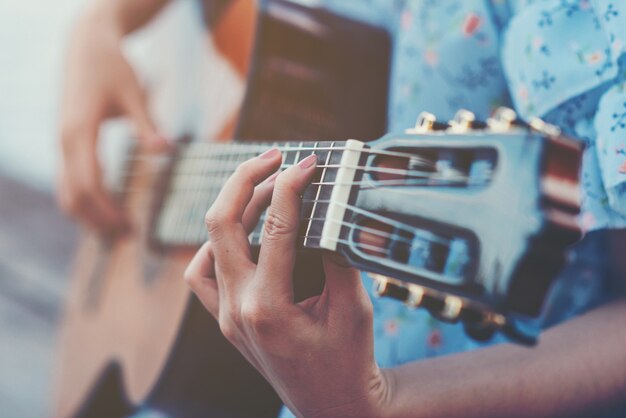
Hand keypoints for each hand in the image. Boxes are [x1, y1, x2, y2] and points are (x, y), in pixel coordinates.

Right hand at [57, 11, 167, 233]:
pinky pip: (70, 181)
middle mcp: (65, 142)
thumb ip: (148, 123)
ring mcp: (63, 143)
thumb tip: (165, 149)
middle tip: (127, 238)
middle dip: (96, 221)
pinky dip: (85, 200)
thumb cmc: (112, 66)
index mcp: (79, 132)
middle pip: (72, 196)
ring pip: (66, 192)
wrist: (86, 45)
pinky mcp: (68, 143)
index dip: (106, 211)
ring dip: (88, 215)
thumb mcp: (134, 92)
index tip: (129, 228)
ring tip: (118, 229)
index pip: (88, 185)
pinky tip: (108, 208)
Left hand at [185, 149, 390, 417]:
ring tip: (265, 188)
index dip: (292, 187)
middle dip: (246, 180)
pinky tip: (243, 234)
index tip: (309, 162)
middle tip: (276, 157)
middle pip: (221, 224)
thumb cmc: (347, 362)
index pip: (276, 229)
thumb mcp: (353, 309)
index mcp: (269, 308)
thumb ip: (339, 259)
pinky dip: (218, 245)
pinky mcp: (225, 319)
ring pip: (208, 245)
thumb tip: (328, 212)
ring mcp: (225, 316)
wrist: (331, 405)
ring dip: (233, 209)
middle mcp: (237, 309)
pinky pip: (203, 273)